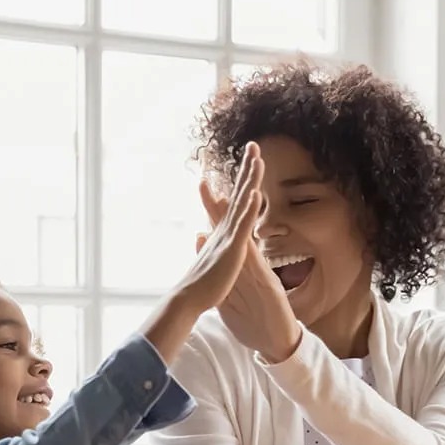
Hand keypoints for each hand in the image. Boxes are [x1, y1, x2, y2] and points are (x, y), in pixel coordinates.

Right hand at [173, 143, 263, 313]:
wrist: (187, 299)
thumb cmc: (200, 286)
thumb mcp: (208, 261)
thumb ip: (207, 246)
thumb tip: (201, 235)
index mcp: (223, 232)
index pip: (236, 200)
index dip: (243, 179)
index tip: (249, 160)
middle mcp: (224, 228)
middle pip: (240, 192)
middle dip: (247, 168)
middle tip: (254, 145)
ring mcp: (227, 236)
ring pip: (242, 202)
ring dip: (249, 179)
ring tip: (257, 158)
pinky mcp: (231, 248)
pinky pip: (242, 225)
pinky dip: (249, 208)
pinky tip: (255, 192)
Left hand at [197, 180, 301, 363]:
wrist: (278, 343)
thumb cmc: (257, 321)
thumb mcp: (233, 300)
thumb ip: (223, 283)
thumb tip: (216, 280)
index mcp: (242, 269)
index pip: (227, 238)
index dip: (216, 216)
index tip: (206, 193)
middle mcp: (252, 266)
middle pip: (238, 233)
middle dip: (227, 207)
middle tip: (214, 182)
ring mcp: (261, 274)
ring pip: (249, 242)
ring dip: (243, 222)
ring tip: (236, 193)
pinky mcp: (268, 285)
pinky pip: (258, 265)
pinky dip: (251, 248)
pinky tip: (245, 233)